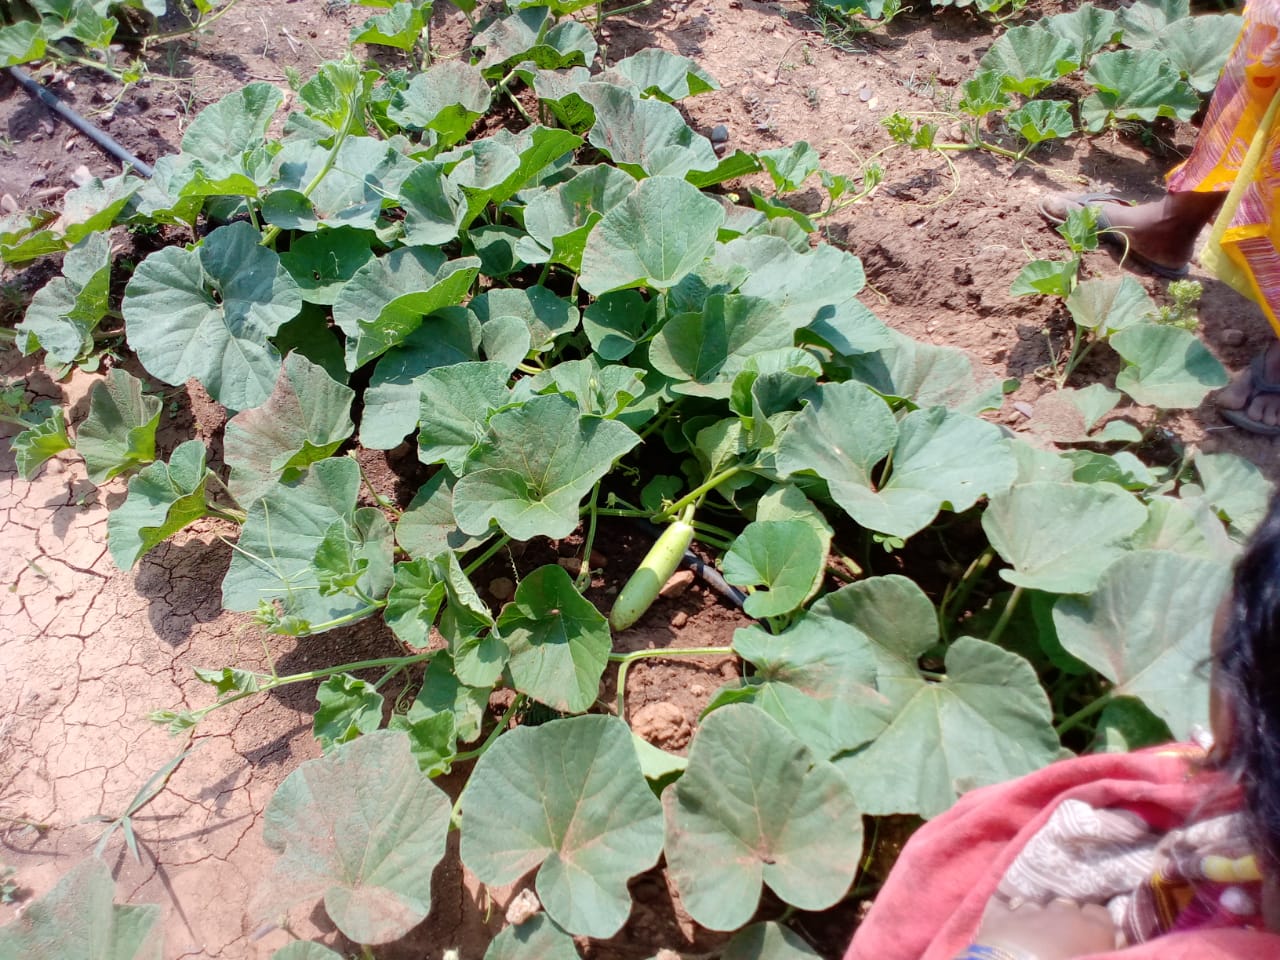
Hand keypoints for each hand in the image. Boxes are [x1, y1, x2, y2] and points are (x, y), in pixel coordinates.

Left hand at [972, 898, 1116, 959]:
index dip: (1095, 925)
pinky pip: (1005, 908)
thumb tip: (1111, 944)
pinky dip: (1008, 917)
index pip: (1100, 914)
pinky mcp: (1000, 917)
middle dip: (1065, 921)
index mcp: (1093, 928)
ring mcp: (1029, 911)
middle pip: (1067, 907)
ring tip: (1033, 940)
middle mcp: (1062, 912)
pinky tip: (1007, 928)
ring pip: (1036, 906)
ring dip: (1037, 919)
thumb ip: (1106, 953)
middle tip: (1061, 943)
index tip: (1092, 939)